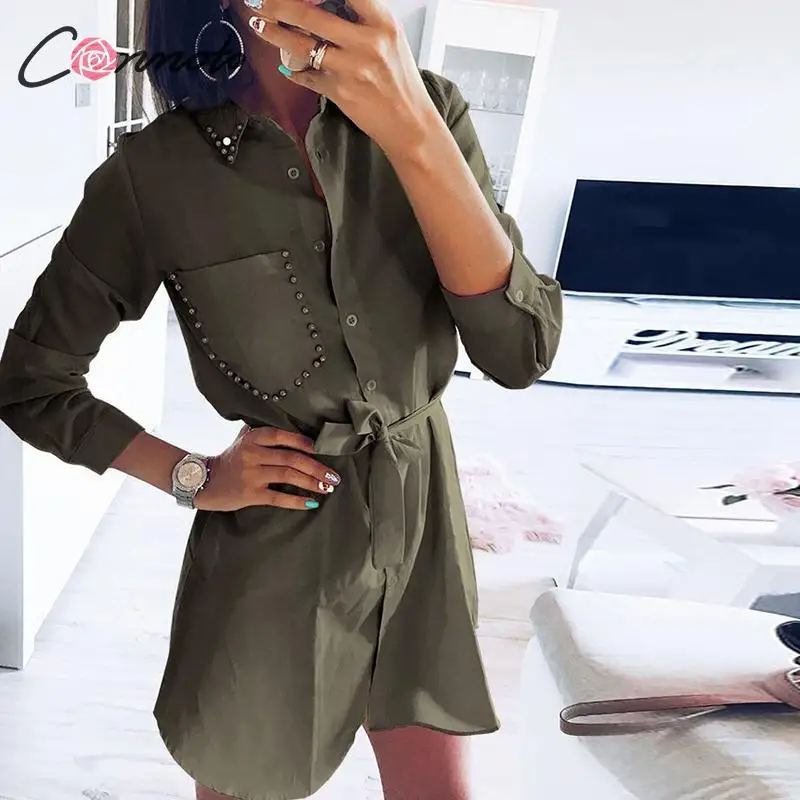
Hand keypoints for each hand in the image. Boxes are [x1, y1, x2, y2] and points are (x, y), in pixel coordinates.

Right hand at [195, 424, 339, 511]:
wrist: (205, 481)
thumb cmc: (231, 459)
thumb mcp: (244, 439)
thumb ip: (265, 433)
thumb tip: (299, 430)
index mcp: (253, 437)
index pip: (282, 436)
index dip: (304, 442)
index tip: (321, 449)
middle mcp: (252, 454)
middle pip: (291, 458)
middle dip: (316, 467)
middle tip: (333, 476)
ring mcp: (250, 474)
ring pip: (288, 476)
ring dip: (311, 482)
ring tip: (327, 488)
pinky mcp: (249, 494)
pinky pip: (278, 497)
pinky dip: (297, 500)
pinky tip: (311, 502)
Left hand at [237, 0, 440, 158]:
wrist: (409, 123)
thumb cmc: (399, 80)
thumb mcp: (390, 39)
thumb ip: (361, 18)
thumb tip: (320, 4)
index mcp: (382, 22)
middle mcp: (367, 42)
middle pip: (312, 14)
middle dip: (280, 5)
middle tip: (262, 2)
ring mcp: (352, 68)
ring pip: (302, 45)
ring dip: (275, 33)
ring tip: (260, 24)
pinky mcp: (340, 92)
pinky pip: (307, 76)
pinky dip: (294, 71)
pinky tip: (285, 65)